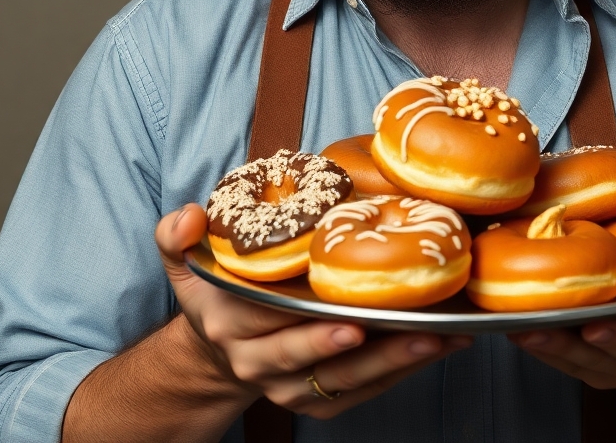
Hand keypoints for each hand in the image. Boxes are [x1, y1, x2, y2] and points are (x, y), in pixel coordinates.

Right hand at [156, 204, 470, 417]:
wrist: (217, 346)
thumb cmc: (218, 290)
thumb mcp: (187, 260)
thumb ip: (176, 235)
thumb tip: (190, 214)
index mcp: (229, 325)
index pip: (268, 325)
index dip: (308, 327)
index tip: (349, 318)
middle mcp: (257, 363)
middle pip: (312, 361)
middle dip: (363, 351)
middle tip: (410, 330)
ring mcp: (288, 387)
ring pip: (344, 383)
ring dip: (395, 363)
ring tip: (439, 338)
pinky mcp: (317, 401)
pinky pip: (359, 393)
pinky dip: (398, 374)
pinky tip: (437, 347)